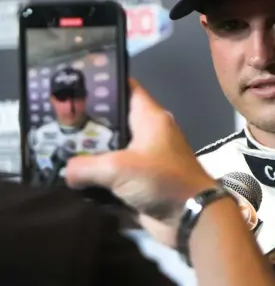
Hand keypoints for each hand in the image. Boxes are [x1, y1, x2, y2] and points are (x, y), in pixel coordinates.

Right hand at [65, 79, 216, 246]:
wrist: (190, 216)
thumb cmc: (161, 179)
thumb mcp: (119, 168)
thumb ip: (86, 166)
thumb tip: (67, 171)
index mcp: (150, 117)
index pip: (127, 88)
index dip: (105, 83)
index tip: (76, 85)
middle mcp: (148, 133)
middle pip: (115, 119)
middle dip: (89, 122)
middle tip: (59, 123)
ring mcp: (145, 157)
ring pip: (113, 147)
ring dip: (92, 152)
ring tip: (60, 150)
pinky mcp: (142, 179)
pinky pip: (115, 171)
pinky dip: (99, 174)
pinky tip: (76, 176)